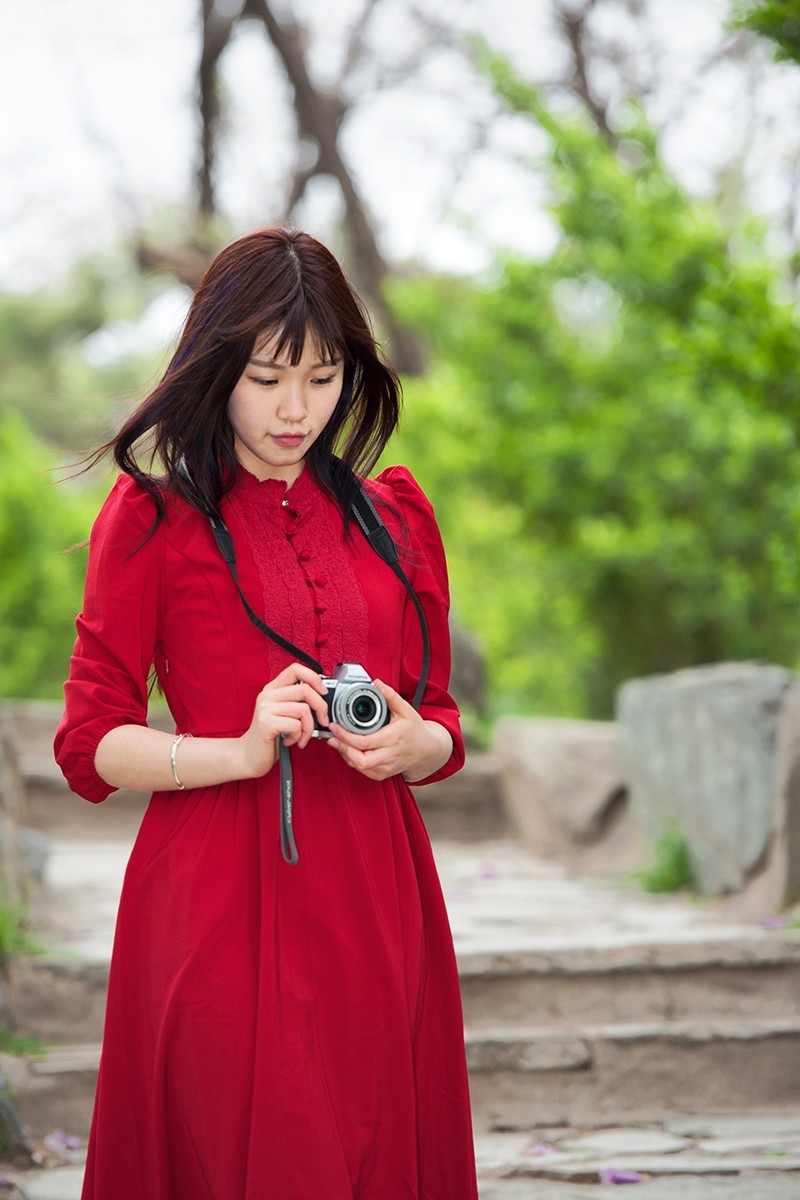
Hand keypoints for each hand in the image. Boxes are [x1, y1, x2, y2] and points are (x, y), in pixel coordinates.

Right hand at [238, 663, 328, 777]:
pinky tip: (290, 741)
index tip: (323, 692)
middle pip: (305, 689)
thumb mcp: (283, 714)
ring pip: (303, 709)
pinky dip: (299, 736)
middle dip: (321, 707)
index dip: (314, 678)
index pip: (295, 669)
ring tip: (301, 736)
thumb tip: (323, 695)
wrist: (248, 756)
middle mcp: (267, 695)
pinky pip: (296, 725)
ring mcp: (265, 708)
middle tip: (322, 721)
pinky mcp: (266, 723)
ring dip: (309, 728)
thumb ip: (297, 702)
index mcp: (272, 689)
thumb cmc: (270, 737)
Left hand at [325, 679, 451, 781]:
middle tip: (333, 737)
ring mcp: (386, 767)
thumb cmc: (415, 730)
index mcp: (393, 738)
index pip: (364, 742)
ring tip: (339, 741)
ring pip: (359, 767)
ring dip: (345, 754)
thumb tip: (376, 683)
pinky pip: (363, 771)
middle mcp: (389, 755)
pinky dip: (353, 761)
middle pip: (359, 759)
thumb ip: (390, 695)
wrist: (428, 750)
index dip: (345, 735)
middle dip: (342, 748)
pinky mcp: (382, 774)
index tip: (335, 726)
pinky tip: (350, 750)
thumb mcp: (406, 710)